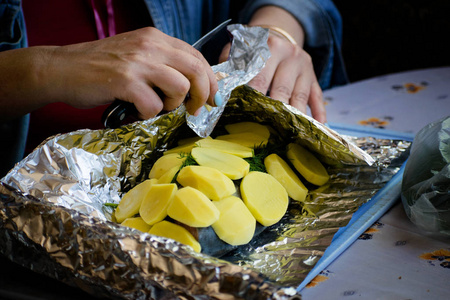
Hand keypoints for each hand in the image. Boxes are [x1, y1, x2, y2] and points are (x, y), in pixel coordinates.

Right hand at [0, 27, 217, 120]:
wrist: (61, 69)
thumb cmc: (100, 68)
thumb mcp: (136, 56)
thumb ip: (163, 64)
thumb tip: (193, 87)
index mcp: (156, 38)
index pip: (197, 57)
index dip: (210, 80)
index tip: (212, 98)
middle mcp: (150, 45)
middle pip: (196, 70)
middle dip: (203, 95)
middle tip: (195, 110)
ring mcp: (137, 62)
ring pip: (180, 87)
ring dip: (172, 105)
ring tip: (156, 107)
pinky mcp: (124, 81)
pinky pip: (153, 105)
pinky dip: (147, 114)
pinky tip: (134, 111)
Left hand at [220, 33, 324, 122]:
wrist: (277, 36)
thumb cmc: (253, 50)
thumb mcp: (239, 49)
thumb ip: (229, 65)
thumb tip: (218, 87)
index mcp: (269, 47)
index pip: (260, 75)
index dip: (253, 94)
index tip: (246, 111)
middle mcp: (290, 56)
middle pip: (281, 88)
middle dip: (273, 109)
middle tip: (265, 127)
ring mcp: (305, 68)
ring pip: (300, 95)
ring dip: (294, 115)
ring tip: (287, 133)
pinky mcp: (314, 78)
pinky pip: (317, 98)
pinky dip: (318, 113)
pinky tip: (317, 126)